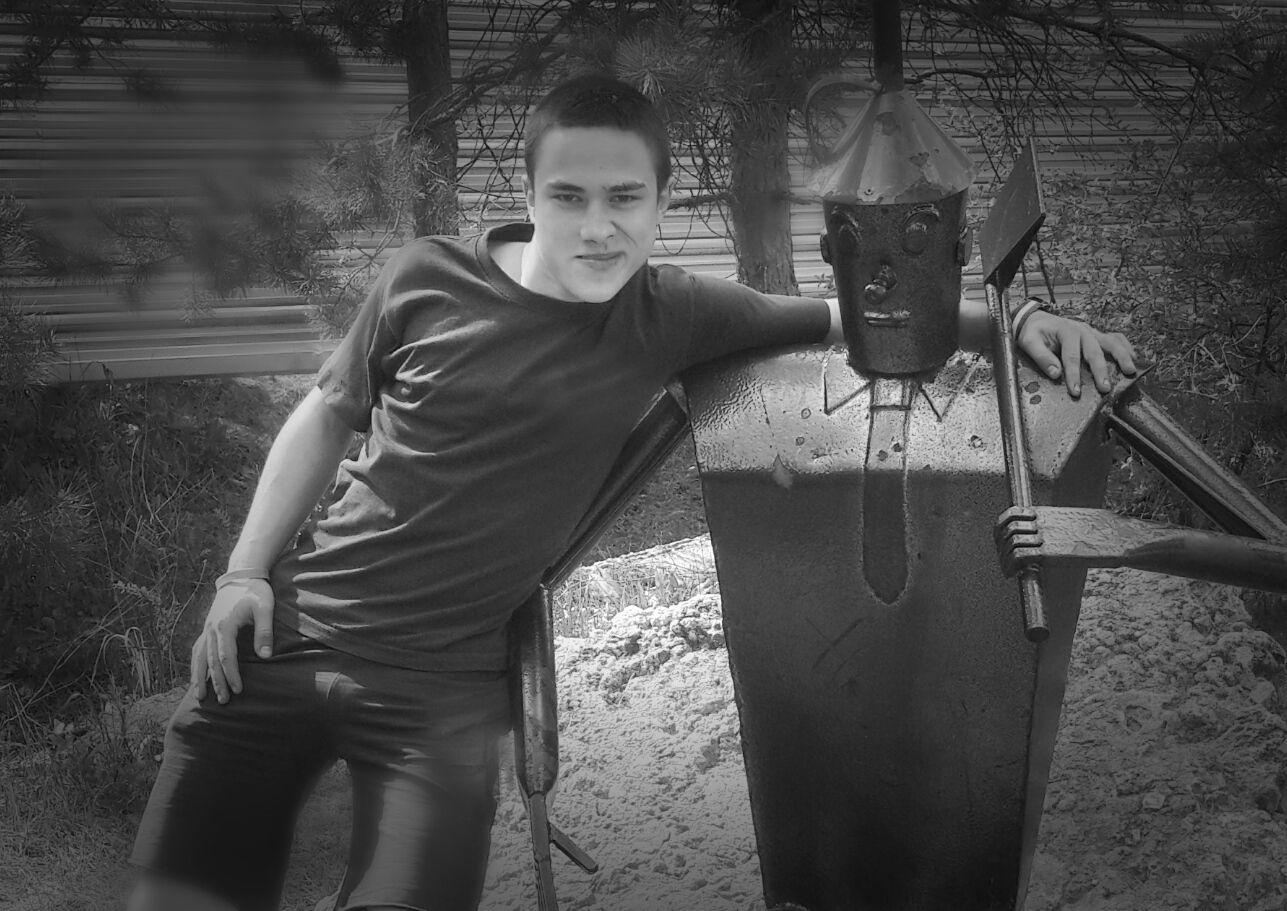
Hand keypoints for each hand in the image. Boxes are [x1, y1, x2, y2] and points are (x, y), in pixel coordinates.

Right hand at [191, 578, 274, 703]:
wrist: (242, 574)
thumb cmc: (255, 591)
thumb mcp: (265, 607)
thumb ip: (264, 631)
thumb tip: (265, 656)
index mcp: (224, 625)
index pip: (227, 657)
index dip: (232, 675)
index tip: (238, 690)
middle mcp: (211, 628)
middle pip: (211, 661)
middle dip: (216, 682)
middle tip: (223, 701)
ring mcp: (207, 628)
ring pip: (199, 657)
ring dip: (199, 677)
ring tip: (199, 696)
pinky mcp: (208, 627)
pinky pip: (198, 648)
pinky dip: (196, 663)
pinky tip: (196, 674)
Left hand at [1017, 311, 1136, 397]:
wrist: (1036, 320)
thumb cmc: (1034, 332)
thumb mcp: (1029, 342)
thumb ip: (1041, 356)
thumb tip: (1055, 373)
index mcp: (1066, 331)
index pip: (1071, 355)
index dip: (1074, 374)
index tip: (1076, 391)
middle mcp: (1083, 330)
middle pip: (1095, 351)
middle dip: (1100, 371)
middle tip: (1105, 388)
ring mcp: (1092, 332)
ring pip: (1111, 342)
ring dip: (1122, 357)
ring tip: (1130, 372)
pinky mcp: (1096, 335)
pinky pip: (1115, 339)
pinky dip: (1126, 347)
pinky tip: (1134, 359)